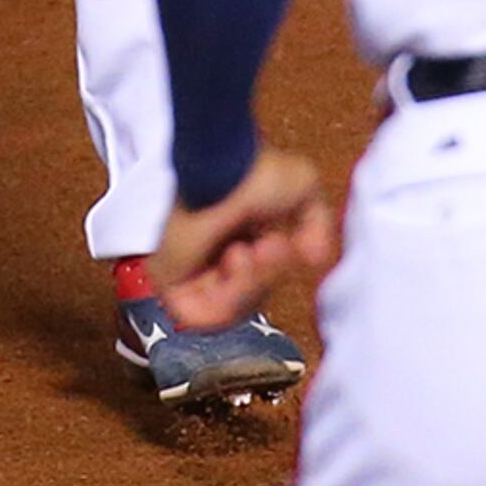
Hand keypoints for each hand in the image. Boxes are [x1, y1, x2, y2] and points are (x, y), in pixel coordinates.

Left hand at [152, 148, 333, 331]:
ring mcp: (190, 271)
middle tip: (271, 246)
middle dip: (265, 277)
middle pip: (246, 299)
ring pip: (226, 310)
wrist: (227, 169)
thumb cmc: (258, 171)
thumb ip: (316, 227)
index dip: (275, 272)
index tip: (287, 243)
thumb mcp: (303, 191)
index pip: (258, 283)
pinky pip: (201, 317)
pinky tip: (236, 263)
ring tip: (250, 250)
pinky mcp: (170, 283)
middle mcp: (210, 258)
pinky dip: (226, 301)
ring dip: (250, 285)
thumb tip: (315, 258)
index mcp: (235, 240)